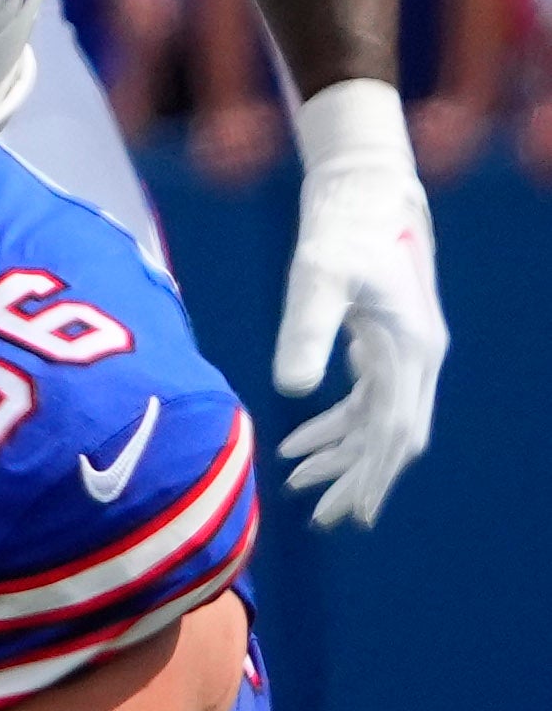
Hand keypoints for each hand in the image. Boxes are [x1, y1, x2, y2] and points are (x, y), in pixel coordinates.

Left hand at [269, 85, 443, 526]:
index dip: (373, 475)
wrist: (363, 192)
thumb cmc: (341, 230)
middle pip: (393, 437)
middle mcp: (417, 357)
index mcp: (411, 351)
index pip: (395, 431)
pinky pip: (367, 400)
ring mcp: (403, 351)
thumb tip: (292, 391)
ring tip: (302, 489)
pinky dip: (338, 426)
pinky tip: (301, 444)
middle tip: (324, 519)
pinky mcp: (383, 342)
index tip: (350, 513)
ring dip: (344, 457)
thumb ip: (307, 330)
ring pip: (379, 422)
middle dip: (360, 479)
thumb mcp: (318, 277)